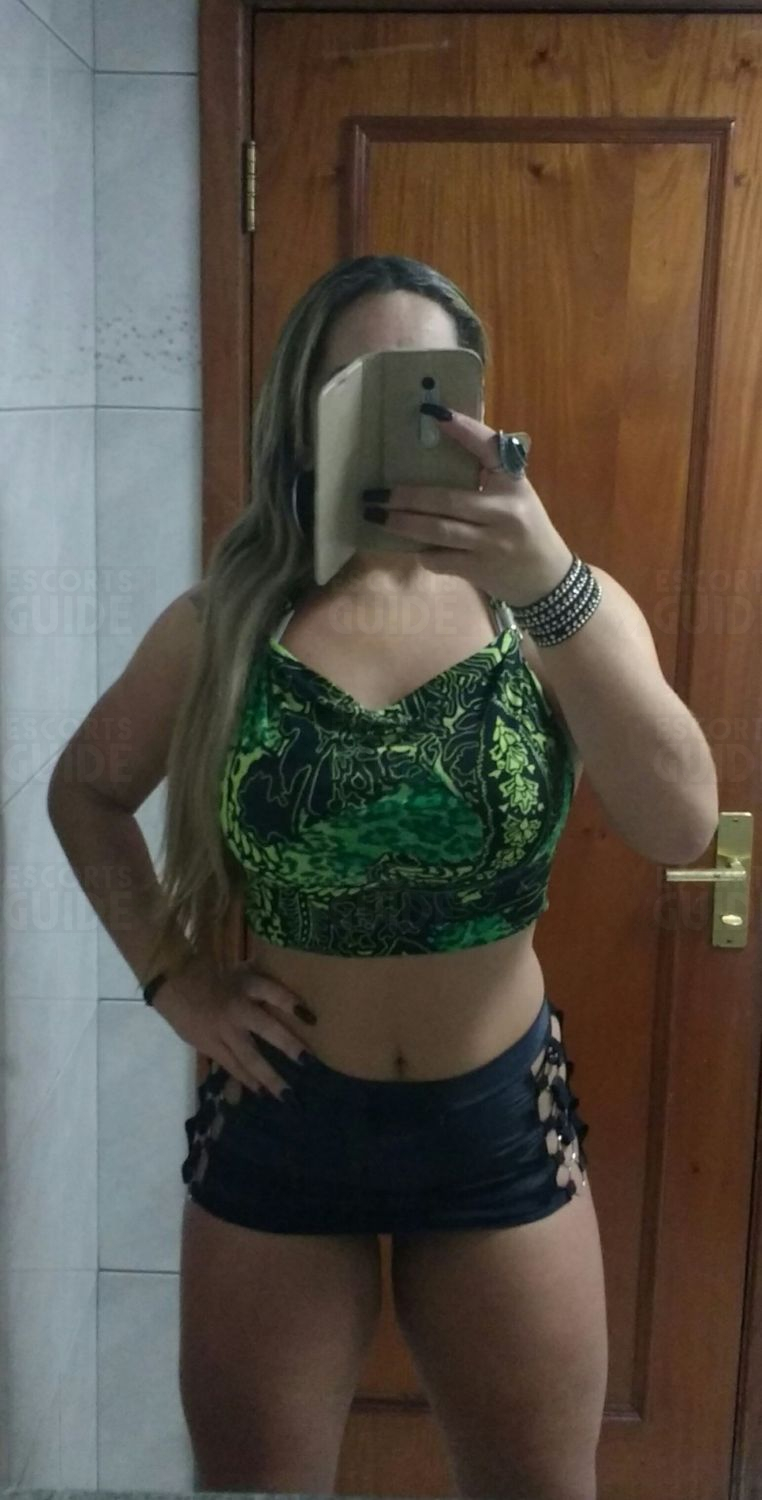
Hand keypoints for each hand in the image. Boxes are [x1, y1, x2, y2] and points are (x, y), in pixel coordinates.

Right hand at [152, 954, 317, 1097]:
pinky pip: (232, 1066)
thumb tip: (294, 995)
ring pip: (249, 1057)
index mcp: (246, 985)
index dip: (293, 1005)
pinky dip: (246, 1080)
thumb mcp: (241, 972)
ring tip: (287, 1095)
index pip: (274, 993)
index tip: (313, 1019)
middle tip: (309, 1064)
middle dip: (289, 1046)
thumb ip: (264, 982)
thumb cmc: (214, 977)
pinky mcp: (210, 1046)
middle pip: (267, 1028)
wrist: (174, 984)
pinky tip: (260, 1092)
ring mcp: (223, 1031)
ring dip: (269, 1076)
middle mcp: (237, 1009)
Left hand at [363, 404, 574, 607]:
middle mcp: (504, 510)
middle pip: (446, 499)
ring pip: (437, 530)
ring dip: (401, 524)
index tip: (433, 413)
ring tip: (376, 516)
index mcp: (514, 483)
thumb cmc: (523, 529)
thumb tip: (433, 452)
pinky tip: (413, 547)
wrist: (546, 578)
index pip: (489, 448)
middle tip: (374, 493)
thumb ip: (487, 476)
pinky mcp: (480, 568)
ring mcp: (492, 542)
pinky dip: (423, 553)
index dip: (463, 430)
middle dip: (405, 496)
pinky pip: (440, 558)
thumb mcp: (514, 495)